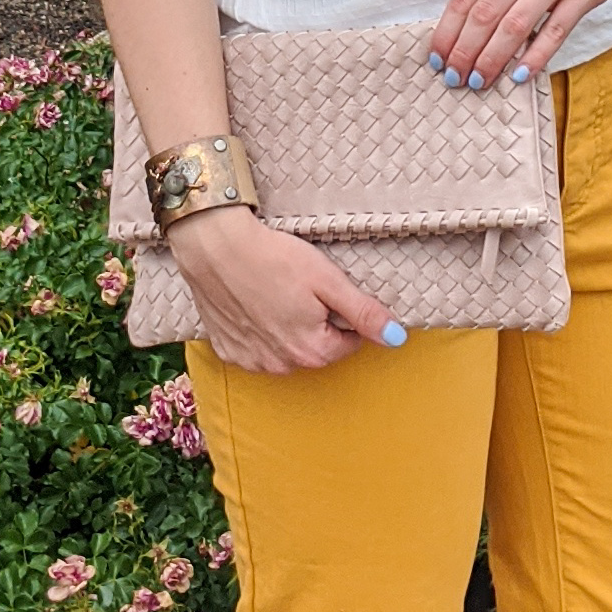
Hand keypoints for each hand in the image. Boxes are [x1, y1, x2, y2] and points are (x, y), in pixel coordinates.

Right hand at [165, 204, 402, 373]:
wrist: (215, 247)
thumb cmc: (273, 258)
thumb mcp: (328, 280)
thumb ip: (364, 313)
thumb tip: (397, 338)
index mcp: (313, 351)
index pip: (349, 342)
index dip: (344, 314)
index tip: (325, 290)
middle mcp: (283, 365)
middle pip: (317, 348)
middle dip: (317, 323)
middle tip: (300, 288)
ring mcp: (252, 361)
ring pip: (286, 350)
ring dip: (287, 329)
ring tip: (275, 293)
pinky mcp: (228, 351)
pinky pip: (255, 349)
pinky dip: (258, 331)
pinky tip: (253, 304)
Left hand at [429, 0, 611, 89]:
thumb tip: (464, 30)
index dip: (448, 32)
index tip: (436, 58)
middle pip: (486, 14)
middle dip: (465, 52)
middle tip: (454, 77)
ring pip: (516, 25)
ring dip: (493, 59)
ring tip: (480, 80)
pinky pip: (555, 31)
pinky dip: (535, 56)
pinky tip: (518, 74)